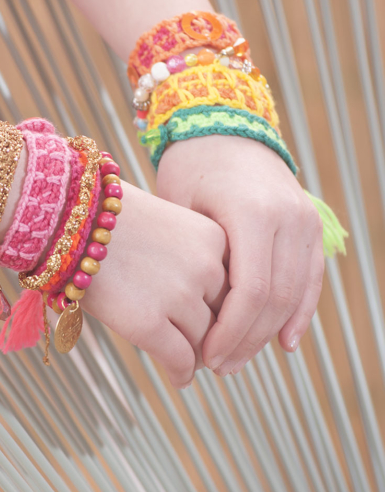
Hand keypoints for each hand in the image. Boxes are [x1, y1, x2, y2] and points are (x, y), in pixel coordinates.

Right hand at [81, 181, 228, 388]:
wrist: (69, 218)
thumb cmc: (116, 222)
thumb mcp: (173, 226)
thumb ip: (197, 260)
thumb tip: (213, 310)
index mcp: (215, 239)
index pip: (237, 288)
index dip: (229, 311)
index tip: (224, 327)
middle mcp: (205, 267)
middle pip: (224, 318)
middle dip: (215, 337)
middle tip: (208, 352)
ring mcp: (178, 296)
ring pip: (204, 344)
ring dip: (196, 356)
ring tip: (188, 363)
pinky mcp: (148, 323)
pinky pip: (180, 361)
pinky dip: (181, 374)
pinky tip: (178, 378)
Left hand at [156, 135, 323, 376]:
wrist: (223, 125)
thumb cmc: (189, 166)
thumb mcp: (181, 208)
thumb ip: (194, 259)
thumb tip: (189, 321)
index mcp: (252, 212)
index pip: (251, 292)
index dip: (230, 332)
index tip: (206, 356)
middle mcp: (287, 217)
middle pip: (275, 299)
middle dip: (247, 339)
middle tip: (219, 366)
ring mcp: (305, 219)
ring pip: (295, 293)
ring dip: (269, 332)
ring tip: (240, 358)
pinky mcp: (310, 223)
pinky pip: (311, 276)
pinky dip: (300, 311)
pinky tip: (284, 341)